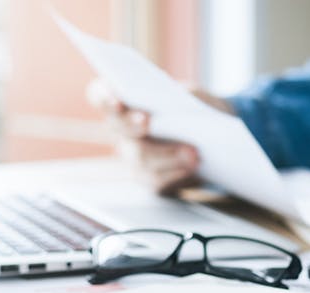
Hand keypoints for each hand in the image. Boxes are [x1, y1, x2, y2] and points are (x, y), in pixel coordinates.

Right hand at [87, 79, 232, 194]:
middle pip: (120, 128)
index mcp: (124, 100)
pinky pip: (156, 181)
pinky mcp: (149, 179)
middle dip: (134, 125)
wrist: (209, 136)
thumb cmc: (195, 107)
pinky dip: (176, 174)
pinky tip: (193, 168)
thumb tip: (179, 109)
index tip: (118, 101)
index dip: (105, 98)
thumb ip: (184, 96)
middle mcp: (122, 129)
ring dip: (168, 155)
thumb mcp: (194, 95)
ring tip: (192, 153)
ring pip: (140, 158)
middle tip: (148, 121)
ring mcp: (132, 156)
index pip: (100, 95)